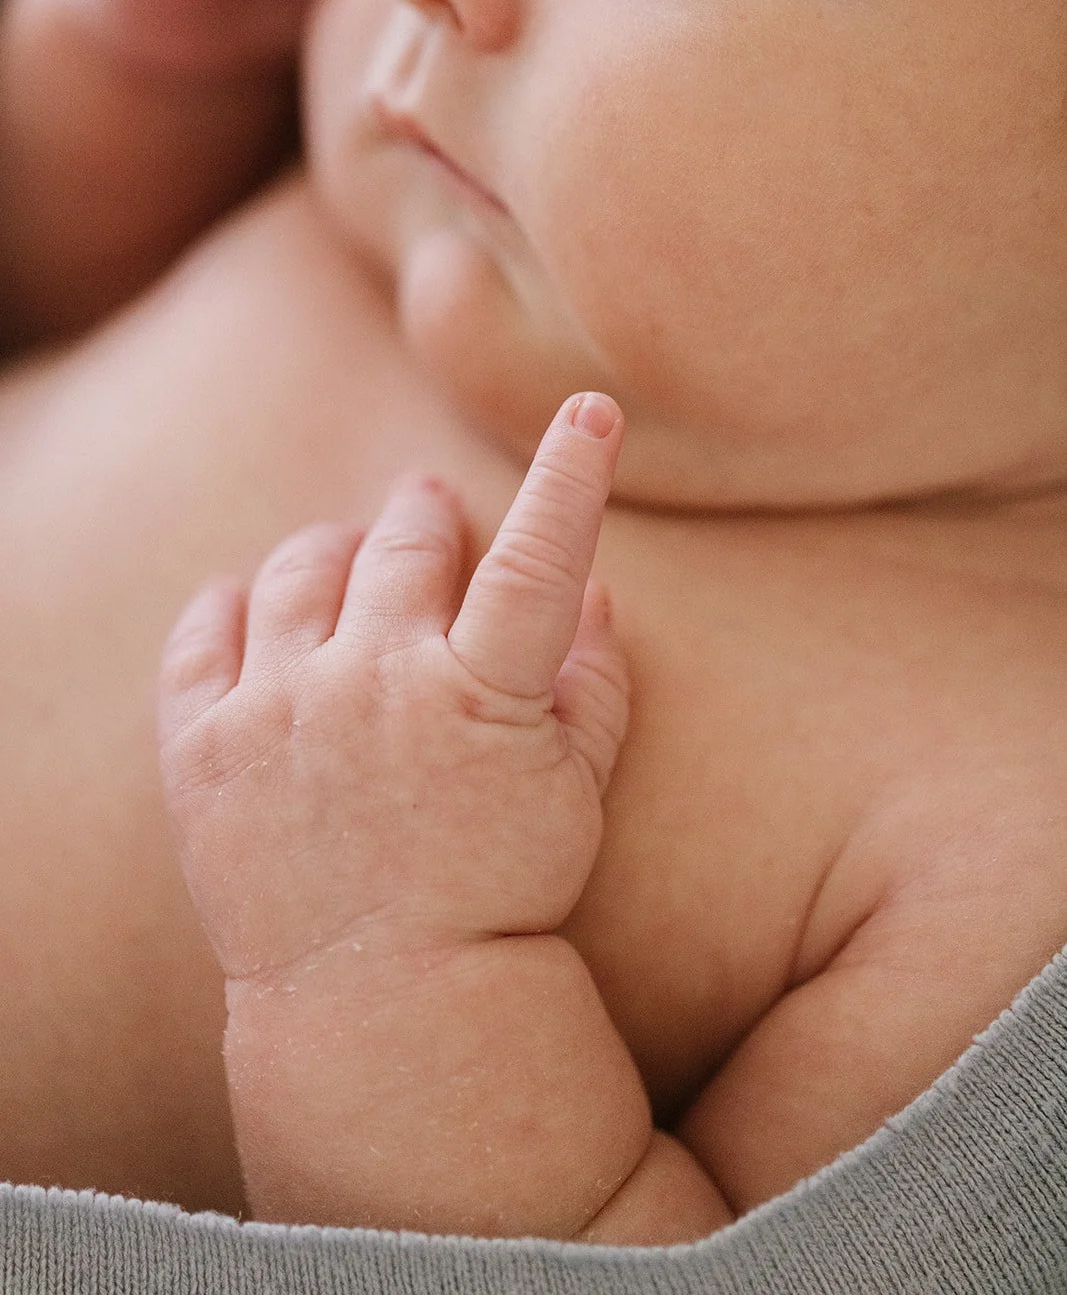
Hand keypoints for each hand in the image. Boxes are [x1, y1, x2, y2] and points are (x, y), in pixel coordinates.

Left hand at [158, 394, 630, 985]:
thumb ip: (593, 687)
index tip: (591, 409)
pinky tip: (247, 606)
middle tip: (429, 510)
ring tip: (346, 555)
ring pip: (297, 574)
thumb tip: (600, 596)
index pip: (537, 557)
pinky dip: (226, 607)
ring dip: (330, 549)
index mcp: (480, 696)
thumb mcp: (575, 796)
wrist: (380, 1004)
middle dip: (422, 516)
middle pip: (400, 547)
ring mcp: (278, 714)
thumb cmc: (501, 894)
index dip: (570, 475)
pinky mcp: (201, 752)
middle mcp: (373, 684)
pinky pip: (202, 638)